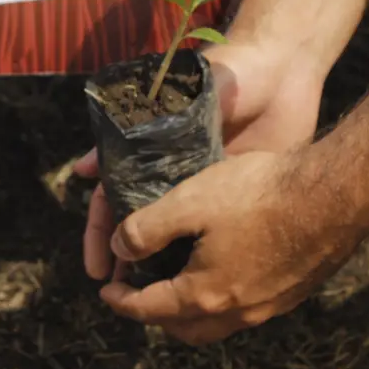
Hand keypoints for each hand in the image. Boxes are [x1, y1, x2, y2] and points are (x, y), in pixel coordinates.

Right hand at [75, 41, 325, 296]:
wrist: (286, 69)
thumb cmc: (229, 72)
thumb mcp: (177, 97)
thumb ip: (131, 132)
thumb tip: (82, 168)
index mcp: (152, 149)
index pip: (115, 197)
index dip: (103, 233)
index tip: (97, 266)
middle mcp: (174, 170)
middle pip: (140, 221)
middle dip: (126, 259)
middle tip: (119, 294)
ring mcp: (207, 183)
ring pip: (176, 233)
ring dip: (162, 264)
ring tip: (152, 299)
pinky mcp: (239, 191)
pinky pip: (217, 228)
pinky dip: (203, 255)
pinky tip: (198, 283)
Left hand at [80, 146, 366, 345]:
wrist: (335, 195)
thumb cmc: (260, 194)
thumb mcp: (189, 202)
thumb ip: (147, 228)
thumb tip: (119, 246)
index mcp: (206, 294)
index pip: (150, 309)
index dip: (121, 300)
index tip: (107, 290)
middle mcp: (238, 311)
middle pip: (184, 327)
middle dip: (154, 313)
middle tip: (139, 288)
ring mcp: (269, 305)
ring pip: (217, 322)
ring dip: (190, 309)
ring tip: (177, 278)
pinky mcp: (292, 291)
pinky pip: (246, 308)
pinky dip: (221, 298)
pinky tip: (221, 266)